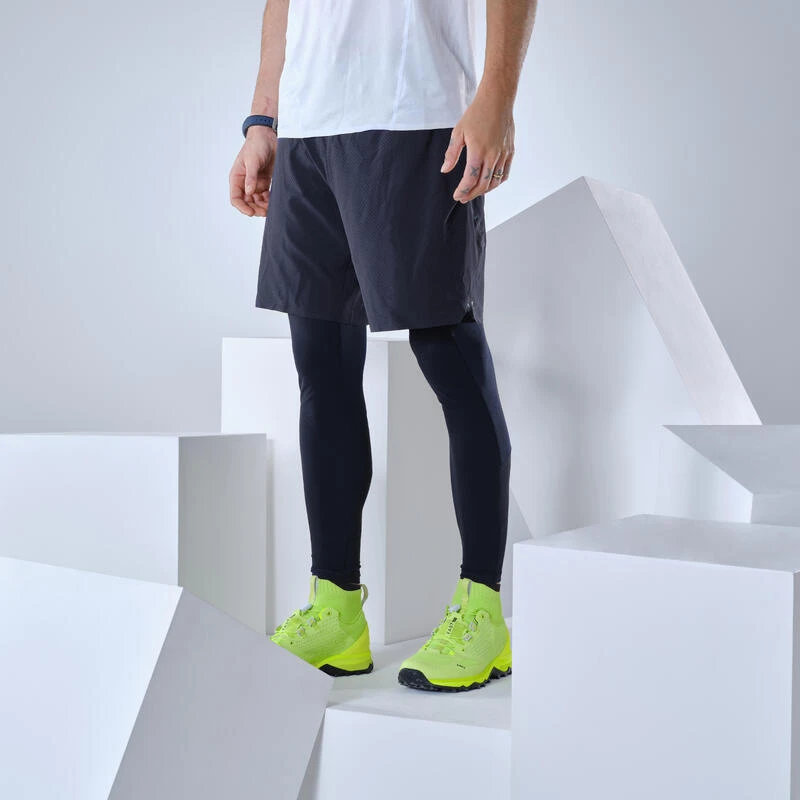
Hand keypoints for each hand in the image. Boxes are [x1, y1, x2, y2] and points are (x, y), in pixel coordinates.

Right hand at [229, 127, 277, 216]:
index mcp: (237, 178)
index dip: (242, 207)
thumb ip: (251, 177)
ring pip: (257, 202)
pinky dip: (270, 201)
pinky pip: (266, 196)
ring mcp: (256, 183)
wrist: (269, 136)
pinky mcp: (265, 182)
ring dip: (263, 207)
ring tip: (271, 208)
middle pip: (247, 202)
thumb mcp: (252, 160)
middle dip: (255, 209)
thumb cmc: (257, 145)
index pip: (236, 198)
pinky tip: (274, 201)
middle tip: (265, 212)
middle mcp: (245, 183)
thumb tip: (249, 192)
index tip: (251, 212)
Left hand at [441, 87, 514, 202]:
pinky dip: (497, 182)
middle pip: (482, 184)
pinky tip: (489, 183)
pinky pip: (504, 174)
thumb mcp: (458, 132)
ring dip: (484, 190)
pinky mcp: (510, 152)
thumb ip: (452, 154)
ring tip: (474, 192)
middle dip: (471, 194)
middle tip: (463, 197)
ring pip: (494, 181)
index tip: (456, 195)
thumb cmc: (476, 114)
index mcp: (478, 151)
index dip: (462, 190)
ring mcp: (503, 155)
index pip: (470, 179)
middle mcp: (492, 156)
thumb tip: (445, 170)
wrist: (497, 100)